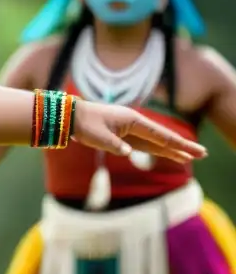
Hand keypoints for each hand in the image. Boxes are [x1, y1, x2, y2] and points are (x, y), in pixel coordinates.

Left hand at [71, 101, 206, 162]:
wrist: (70, 116)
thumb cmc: (83, 124)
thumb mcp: (97, 136)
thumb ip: (114, 145)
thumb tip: (128, 152)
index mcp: (132, 120)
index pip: (159, 134)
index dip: (176, 144)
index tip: (192, 150)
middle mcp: (135, 123)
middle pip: (163, 137)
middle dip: (182, 146)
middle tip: (203, 154)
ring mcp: (131, 129)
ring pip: (156, 142)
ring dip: (173, 150)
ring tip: (190, 157)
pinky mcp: (125, 135)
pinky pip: (146, 144)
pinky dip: (159, 150)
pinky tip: (169, 155)